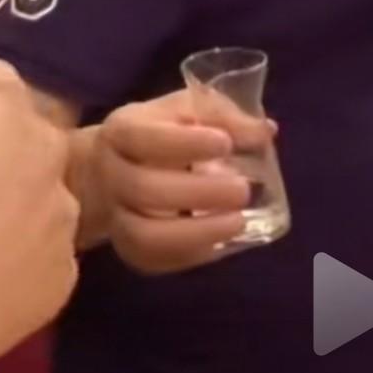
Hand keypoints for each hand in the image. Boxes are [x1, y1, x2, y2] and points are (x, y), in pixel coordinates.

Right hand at [93, 89, 272, 273]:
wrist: (109, 172)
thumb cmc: (159, 135)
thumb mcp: (184, 112)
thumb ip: (222, 116)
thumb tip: (264, 131)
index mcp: (122, 133)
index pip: (144, 138)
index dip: (184, 143)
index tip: (225, 143)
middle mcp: (111, 175)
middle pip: (144, 189)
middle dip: (199, 193)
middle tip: (242, 190)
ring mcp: (115, 217)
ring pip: (144, 236)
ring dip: (196, 233)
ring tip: (238, 223)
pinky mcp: (128, 249)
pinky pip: (154, 260)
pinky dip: (190, 255)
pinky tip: (220, 242)